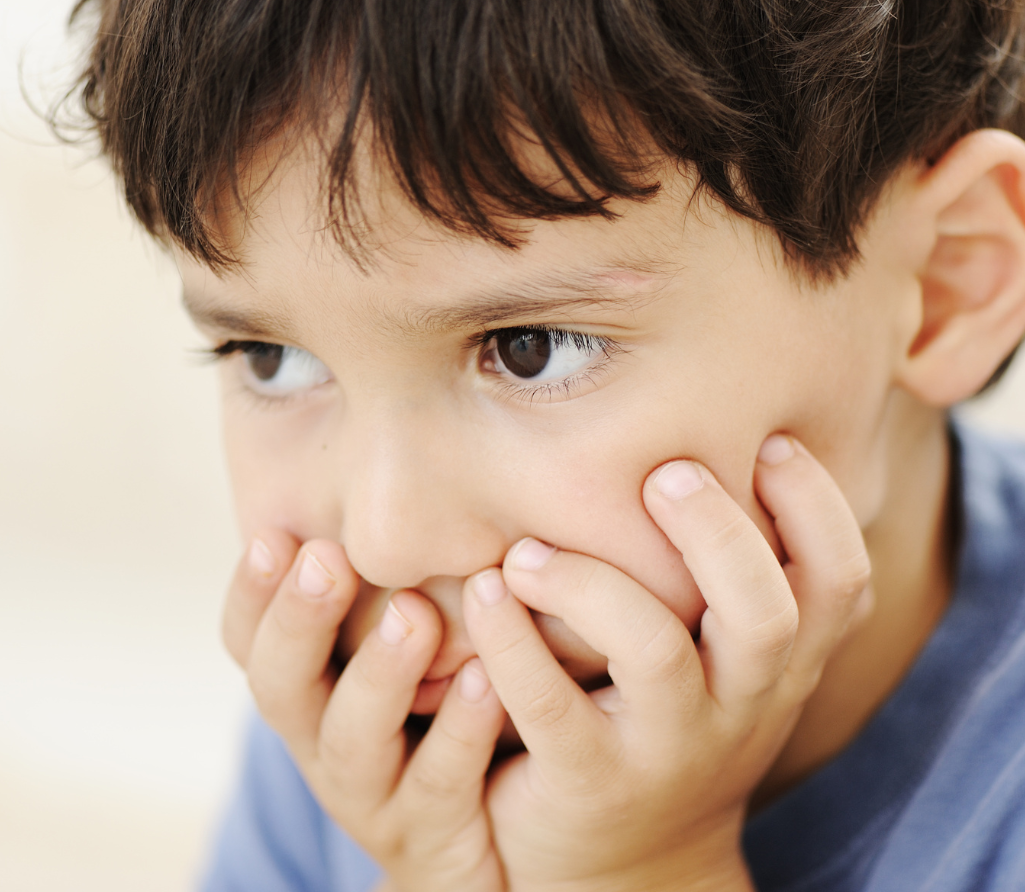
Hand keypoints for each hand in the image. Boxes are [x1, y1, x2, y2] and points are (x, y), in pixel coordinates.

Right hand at [221, 532, 506, 891]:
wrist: (481, 838)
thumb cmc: (433, 718)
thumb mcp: (395, 648)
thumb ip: (383, 582)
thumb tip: (377, 473)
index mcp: (307, 693)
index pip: (250, 643)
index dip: (251, 594)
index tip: (272, 535)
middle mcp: (324, 742)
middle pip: (283, 688)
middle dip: (300, 621)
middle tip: (329, 558)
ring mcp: (374, 796)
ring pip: (355, 741)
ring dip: (380, 672)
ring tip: (413, 615)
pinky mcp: (433, 834)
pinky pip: (441, 784)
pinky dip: (460, 729)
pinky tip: (485, 677)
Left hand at [462, 434, 869, 891]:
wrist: (632, 872)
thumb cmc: (676, 719)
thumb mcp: (730, 662)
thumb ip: (736, 576)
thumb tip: (712, 437)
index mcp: (783, 665)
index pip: (841, 582)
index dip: (818, 506)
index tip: (771, 440)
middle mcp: (743, 707)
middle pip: (767, 613)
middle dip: (719, 531)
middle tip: (663, 474)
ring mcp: (670, 750)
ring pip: (655, 653)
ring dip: (590, 582)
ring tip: (530, 549)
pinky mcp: (591, 783)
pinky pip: (550, 705)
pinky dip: (512, 640)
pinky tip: (488, 592)